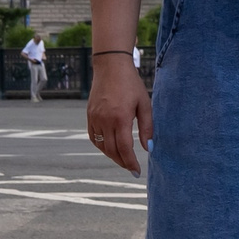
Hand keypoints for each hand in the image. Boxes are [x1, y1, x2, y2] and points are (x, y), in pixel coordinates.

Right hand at [87, 56, 151, 174]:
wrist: (111, 67)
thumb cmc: (131, 84)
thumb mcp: (144, 104)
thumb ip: (147, 127)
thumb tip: (149, 148)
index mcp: (120, 118)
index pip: (124, 148)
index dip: (130, 163)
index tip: (137, 171)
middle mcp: (105, 120)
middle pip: (112, 150)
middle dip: (122, 162)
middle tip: (131, 168)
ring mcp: (95, 118)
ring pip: (101, 146)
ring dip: (112, 155)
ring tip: (123, 159)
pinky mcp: (89, 115)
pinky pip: (93, 137)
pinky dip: (102, 146)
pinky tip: (110, 147)